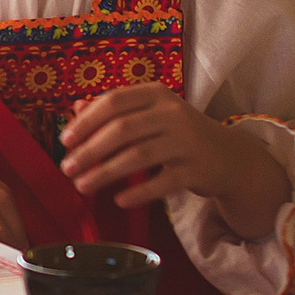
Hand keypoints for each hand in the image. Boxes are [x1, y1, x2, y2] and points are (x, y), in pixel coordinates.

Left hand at [59, 84, 291, 240]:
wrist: (230, 157)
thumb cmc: (180, 134)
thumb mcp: (151, 114)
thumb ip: (116, 110)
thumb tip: (76, 108)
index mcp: (157, 94)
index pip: (114, 102)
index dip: (86, 121)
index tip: (65, 141)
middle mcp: (173, 113)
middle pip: (122, 130)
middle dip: (89, 150)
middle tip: (67, 168)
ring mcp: (187, 142)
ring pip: (138, 156)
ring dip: (105, 173)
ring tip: (82, 186)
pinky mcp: (197, 170)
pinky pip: (162, 183)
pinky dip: (138, 193)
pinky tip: (118, 200)